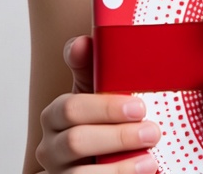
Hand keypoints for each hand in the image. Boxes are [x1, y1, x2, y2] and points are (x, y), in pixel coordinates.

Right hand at [35, 35, 161, 173]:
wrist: (99, 153)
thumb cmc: (100, 117)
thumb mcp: (96, 89)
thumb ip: (90, 65)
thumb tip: (82, 42)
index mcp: (56, 114)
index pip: (71, 108)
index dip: (105, 108)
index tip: (139, 107)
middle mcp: (50, 146)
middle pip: (76, 140)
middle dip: (118, 137)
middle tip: (152, 132)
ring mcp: (58, 172)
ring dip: (118, 168)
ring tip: (150, 161)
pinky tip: (141, 172)